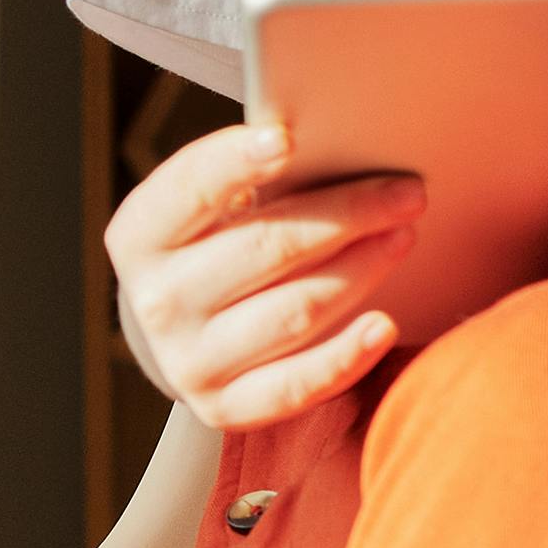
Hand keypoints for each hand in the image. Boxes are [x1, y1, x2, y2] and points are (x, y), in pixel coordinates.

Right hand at [107, 120, 421, 429]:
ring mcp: (188, 361)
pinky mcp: (224, 408)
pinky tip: (384, 326)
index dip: (236, 162)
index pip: (191, 189)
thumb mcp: (213, 206)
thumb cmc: (218, 242)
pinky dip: (345, 357)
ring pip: (293, 311)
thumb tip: (336, 149)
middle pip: (264, 248)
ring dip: (360, 271)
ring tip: (404, 236)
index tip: (288, 139)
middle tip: (406, 193)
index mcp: (140, 235)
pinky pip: (295, 386)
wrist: (185, 328)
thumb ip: (253, 179)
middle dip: (345, 215)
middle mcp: (156, 301)